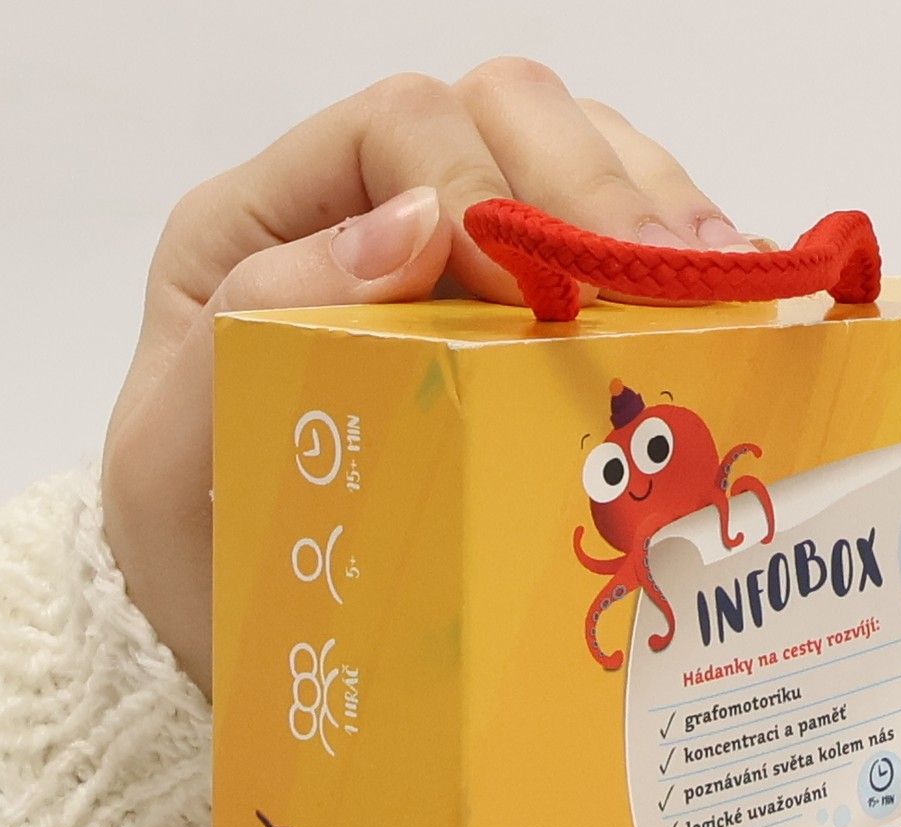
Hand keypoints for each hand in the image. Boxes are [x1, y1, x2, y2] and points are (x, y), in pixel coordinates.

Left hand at [102, 59, 749, 693]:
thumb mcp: (174, 446)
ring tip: (719, 291)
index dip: (482, 183)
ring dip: (663, 216)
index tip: (535, 295)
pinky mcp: (529, 331)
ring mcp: (462, 269)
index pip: (401, 126)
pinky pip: (621, 255)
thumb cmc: (190, 545)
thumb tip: (415, 222)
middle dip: (601, 186)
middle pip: (512, 115)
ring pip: (584, 161)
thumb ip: (259, 315)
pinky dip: (683, 273)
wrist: (220, 638)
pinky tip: (726, 317)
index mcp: (274, 220)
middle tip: (671, 282)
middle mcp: (374, 216)